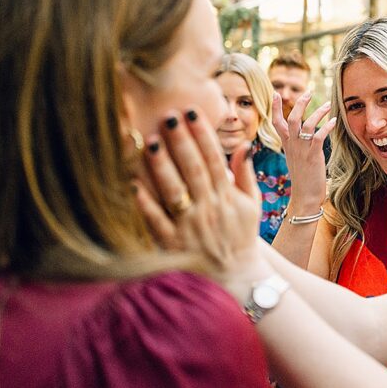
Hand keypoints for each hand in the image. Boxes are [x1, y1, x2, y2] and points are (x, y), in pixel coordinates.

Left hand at [134, 108, 262, 280]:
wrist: (236, 276)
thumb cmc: (242, 234)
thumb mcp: (253, 203)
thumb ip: (246, 173)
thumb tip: (245, 144)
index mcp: (227, 196)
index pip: (215, 158)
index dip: (203, 134)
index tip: (191, 111)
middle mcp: (209, 208)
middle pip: (193, 169)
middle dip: (181, 141)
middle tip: (168, 116)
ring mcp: (190, 226)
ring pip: (174, 191)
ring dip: (162, 166)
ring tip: (150, 141)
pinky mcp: (174, 244)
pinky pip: (157, 222)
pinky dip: (146, 204)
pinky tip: (133, 184)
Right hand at [271, 91, 334, 211]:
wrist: (304, 198)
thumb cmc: (303, 180)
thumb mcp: (295, 160)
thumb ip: (296, 146)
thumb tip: (302, 136)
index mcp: (286, 145)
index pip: (276, 123)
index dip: (276, 108)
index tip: (276, 93)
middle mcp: (292, 146)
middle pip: (291, 119)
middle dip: (299, 103)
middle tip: (308, 92)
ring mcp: (302, 151)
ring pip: (305, 124)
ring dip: (317, 112)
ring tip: (328, 105)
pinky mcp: (313, 156)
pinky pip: (318, 137)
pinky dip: (326, 127)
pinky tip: (334, 121)